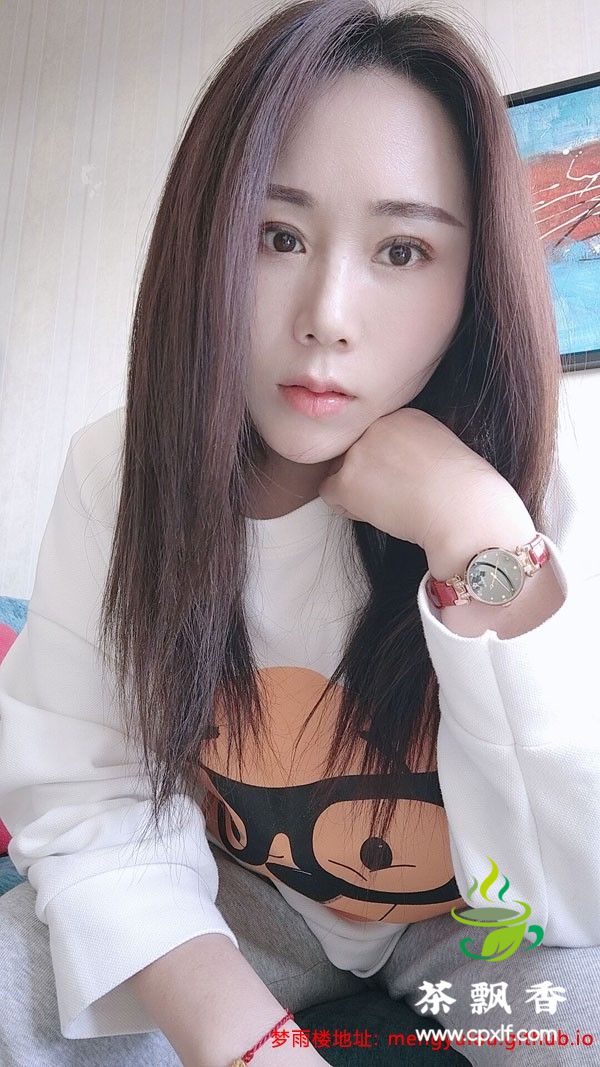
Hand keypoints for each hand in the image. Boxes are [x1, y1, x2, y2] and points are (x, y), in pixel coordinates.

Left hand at [317, 407, 528, 557]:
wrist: (463, 510)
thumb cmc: (461, 492)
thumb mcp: (439, 447)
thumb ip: (408, 444)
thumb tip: (388, 462)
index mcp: (401, 415)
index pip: (374, 437)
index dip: (385, 463)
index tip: (407, 479)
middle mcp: (377, 426)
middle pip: (354, 453)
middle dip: (368, 476)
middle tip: (397, 495)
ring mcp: (359, 452)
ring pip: (340, 472)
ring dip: (358, 492)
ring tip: (391, 504)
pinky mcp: (348, 480)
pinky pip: (330, 493)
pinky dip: (348, 508)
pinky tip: (377, 513)